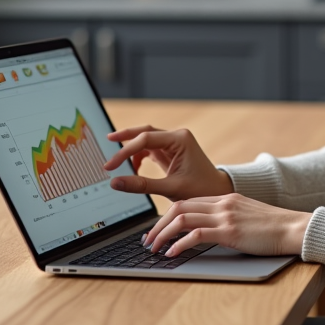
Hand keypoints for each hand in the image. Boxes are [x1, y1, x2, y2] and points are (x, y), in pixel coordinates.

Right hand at [102, 126, 233, 199]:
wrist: (218, 192)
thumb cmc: (201, 190)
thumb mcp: (170, 189)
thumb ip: (141, 185)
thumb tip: (115, 182)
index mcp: (180, 140)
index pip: (145, 139)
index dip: (124, 151)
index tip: (110, 166)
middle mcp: (177, 137)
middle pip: (144, 131)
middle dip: (125, 138)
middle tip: (106, 140)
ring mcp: (174, 143)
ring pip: (146, 139)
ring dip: (131, 149)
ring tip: (117, 163)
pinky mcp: (171, 151)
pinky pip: (150, 148)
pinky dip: (139, 156)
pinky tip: (133, 169)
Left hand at [143, 193, 310, 257]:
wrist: (295, 228)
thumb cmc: (274, 227)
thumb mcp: (247, 217)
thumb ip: (228, 219)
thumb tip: (208, 233)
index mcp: (225, 198)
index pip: (188, 202)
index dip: (167, 216)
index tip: (157, 230)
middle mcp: (222, 203)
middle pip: (179, 207)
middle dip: (158, 225)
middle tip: (148, 241)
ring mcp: (226, 216)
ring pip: (182, 218)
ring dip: (163, 234)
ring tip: (154, 249)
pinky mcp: (230, 231)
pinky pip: (196, 235)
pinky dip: (179, 244)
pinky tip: (172, 254)